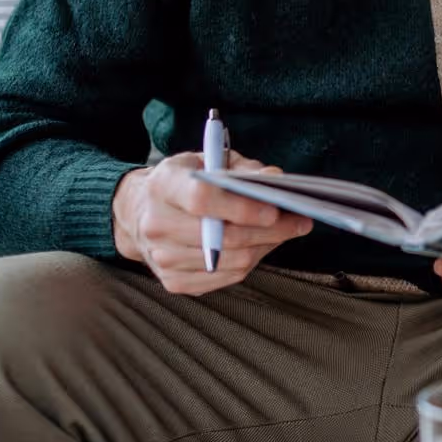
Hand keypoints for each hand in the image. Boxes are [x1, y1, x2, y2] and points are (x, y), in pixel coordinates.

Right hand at [112, 151, 313, 295]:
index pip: (202, 199)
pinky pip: (223, 278)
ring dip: (265, 247)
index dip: (241, 207)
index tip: (274, 209)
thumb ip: (242, 169)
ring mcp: (162, 258)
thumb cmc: (184, 180)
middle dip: (270, 231)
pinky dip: (249, 263)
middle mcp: (156, 225)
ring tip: (286, 232)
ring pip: (228, 261)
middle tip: (301, 221)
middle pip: (221, 237)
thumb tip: (275, 178)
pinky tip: (261, 247)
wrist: (140, 212)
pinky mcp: (173, 282)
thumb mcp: (208, 159)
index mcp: (163, 186)